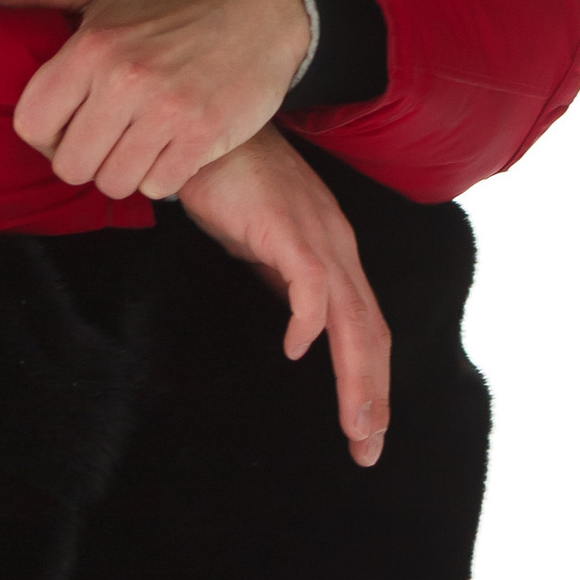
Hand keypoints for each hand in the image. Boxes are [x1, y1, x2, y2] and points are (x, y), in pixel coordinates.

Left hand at [0, 0, 311, 201]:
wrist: (263, 5)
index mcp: (93, 44)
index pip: (33, 123)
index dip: (45, 132)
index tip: (67, 124)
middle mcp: (124, 79)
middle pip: (70, 163)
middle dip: (84, 157)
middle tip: (106, 137)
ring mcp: (166, 111)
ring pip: (113, 181)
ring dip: (123, 169)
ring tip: (138, 142)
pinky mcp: (204, 136)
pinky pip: (159, 186)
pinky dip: (161, 174)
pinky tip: (169, 147)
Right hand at [178, 127, 389, 469]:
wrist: (205, 132)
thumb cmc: (231, 185)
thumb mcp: (266, 246)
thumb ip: (288, 282)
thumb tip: (301, 330)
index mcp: (335, 253)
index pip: (367, 327)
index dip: (371, 381)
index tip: (365, 430)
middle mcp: (338, 246)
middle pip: (371, 330)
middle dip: (374, 394)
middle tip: (367, 448)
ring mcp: (316, 234)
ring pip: (351, 317)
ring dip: (356, 375)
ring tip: (354, 424)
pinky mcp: (286, 225)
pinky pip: (309, 280)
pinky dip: (308, 320)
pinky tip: (295, 350)